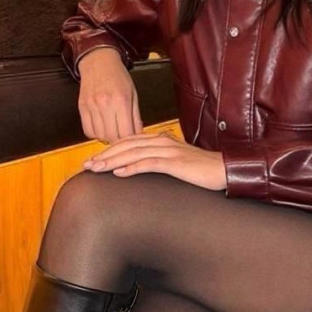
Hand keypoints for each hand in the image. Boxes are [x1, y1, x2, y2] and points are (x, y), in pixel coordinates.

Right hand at [76, 47, 142, 141]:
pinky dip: (95, 133)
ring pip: (99, 136)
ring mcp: (92, 106)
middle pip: (112, 137)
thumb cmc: (118, 76)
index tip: (132, 138)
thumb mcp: (133, 93)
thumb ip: (136, 116)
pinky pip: (88, 131)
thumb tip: (138, 134)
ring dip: (107, 137)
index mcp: (121, 101)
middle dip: (119, 140)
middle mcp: (105, 104)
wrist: (99, 61)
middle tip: (122, 134)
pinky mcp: (82, 107)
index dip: (130, 139)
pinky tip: (102, 127)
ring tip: (112, 129)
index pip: (126, 133)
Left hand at [82, 131, 227, 191]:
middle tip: (87, 165)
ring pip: (133, 153)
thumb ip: (160, 159)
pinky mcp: (175, 163)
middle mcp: (162, 141)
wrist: (224, 170)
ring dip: (112, 161)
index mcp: (161, 139)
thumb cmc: (201, 169)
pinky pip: (149, 163)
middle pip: (126, 145)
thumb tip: (141, 165)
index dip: (109, 149)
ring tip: (96, 169)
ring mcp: (168, 150)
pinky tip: (119, 173)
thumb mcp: (177, 161)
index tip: (94, 159)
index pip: (129, 141)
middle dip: (104, 155)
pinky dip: (132, 167)